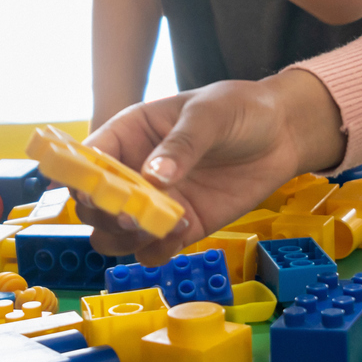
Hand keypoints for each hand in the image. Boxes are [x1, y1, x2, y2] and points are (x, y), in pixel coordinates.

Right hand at [75, 70, 345, 264]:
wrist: (282, 133)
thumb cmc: (240, 109)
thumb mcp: (210, 114)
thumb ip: (182, 144)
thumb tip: (153, 176)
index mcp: (129, 134)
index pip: (87, 159)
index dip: (79, 177)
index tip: (92, 191)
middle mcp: (133, 172)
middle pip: (92, 206)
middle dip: (104, 215)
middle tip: (131, 216)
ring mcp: (155, 203)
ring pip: (113, 236)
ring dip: (126, 239)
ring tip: (162, 226)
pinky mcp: (180, 227)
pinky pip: (151, 251)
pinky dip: (157, 251)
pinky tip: (182, 232)